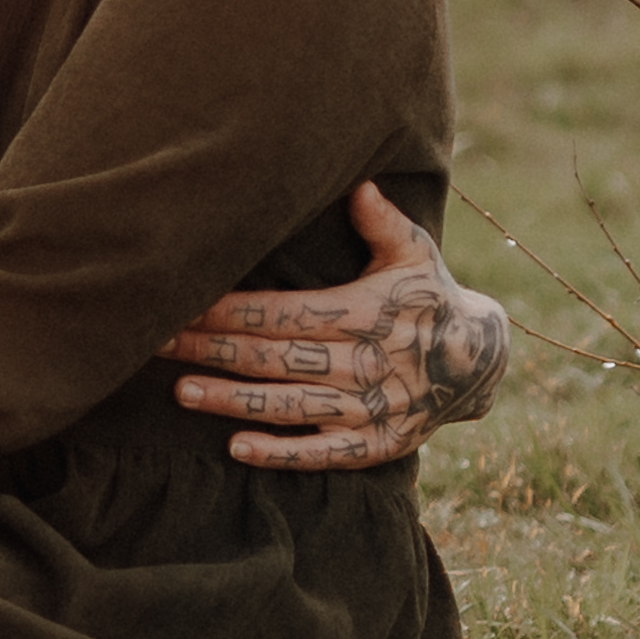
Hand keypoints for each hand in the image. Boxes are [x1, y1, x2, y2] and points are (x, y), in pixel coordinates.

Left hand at [164, 182, 509, 472]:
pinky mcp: (376, 446)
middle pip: (276, 356)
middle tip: (157, 343)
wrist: (482, 362)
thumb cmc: (430, 296)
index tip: (184, 304)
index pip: (286, 311)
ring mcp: (370, 407)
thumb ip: (382, 223)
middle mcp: (365, 361)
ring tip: (182, 392)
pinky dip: (282, 454)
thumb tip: (359, 185)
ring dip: (234, 401)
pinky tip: (237, 448)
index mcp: (365, 312)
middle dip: (214, 349)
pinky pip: (324, 453)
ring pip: (291, 404)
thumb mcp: (414, 254)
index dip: (232, 309)